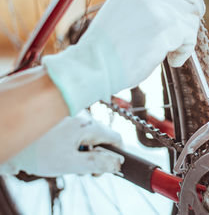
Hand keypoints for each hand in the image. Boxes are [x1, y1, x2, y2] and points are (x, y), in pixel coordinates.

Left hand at [0, 111, 123, 176]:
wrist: (9, 140)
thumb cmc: (37, 153)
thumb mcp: (69, 164)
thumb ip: (96, 163)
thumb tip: (118, 162)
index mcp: (86, 125)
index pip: (115, 137)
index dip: (116, 155)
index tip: (108, 168)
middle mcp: (82, 117)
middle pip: (102, 138)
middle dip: (97, 155)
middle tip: (84, 171)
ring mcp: (73, 117)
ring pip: (90, 136)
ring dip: (86, 151)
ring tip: (70, 162)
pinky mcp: (64, 120)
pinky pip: (78, 133)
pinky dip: (75, 145)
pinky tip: (63, 153)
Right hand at [42, 0, 204, 115]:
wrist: (92, 66)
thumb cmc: (105, 48)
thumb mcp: (122, 11)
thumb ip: (145, 3)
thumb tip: (173, 8)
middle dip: (196, 6)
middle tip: (188, 25)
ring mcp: (157, 6)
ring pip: (191, 15)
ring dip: (187, 35)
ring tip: (171, 50)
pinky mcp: (166, 27)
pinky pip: (189, 37)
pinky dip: (184, 51)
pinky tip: (171, 60)